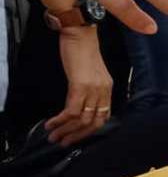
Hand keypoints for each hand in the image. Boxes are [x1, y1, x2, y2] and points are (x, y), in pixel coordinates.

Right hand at [45, 27, 111, 145]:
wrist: (80, 34)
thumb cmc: (82, 51)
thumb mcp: (91, 73)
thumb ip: (89, 89)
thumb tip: (78, 106)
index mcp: (108, 88)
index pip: (104, 117)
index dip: (89, 131)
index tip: (76, 137)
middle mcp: (104, 90)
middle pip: (95, 123)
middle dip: (78, 136)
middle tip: (62, 142)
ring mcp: (93, 89)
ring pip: (82, 120)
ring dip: (66, 131)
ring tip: (53, 136)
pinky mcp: (80, 86)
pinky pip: (72, 111)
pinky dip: (60, 121)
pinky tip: (51, 123)